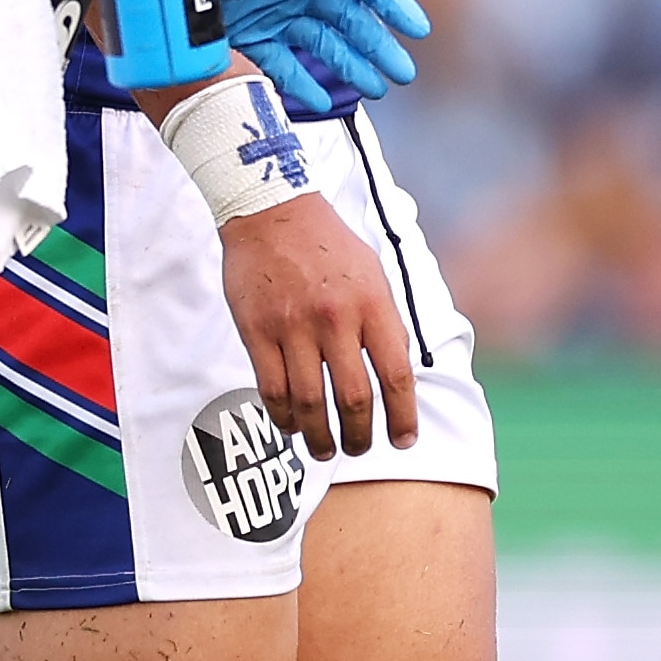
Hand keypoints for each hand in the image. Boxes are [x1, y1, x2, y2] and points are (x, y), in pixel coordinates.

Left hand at [208, 0, 429, 118]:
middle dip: (378, 46)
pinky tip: (319, 100)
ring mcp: (273, 14)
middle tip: (402, 73)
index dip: (391, 3)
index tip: (418, 28)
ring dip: (350, 66)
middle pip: (348, 21)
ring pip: (323, 46)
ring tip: (376, 89)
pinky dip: (299, 83)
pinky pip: (280, 65)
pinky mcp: (247, 36)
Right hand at [215, 194, 416, 460]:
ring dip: (319, 437)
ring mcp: (293, 326)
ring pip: (309, 402)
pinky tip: (291, 426)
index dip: (403, 417)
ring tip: (324, 450)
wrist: (272, 210)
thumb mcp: (374, 274)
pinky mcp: (256, 330)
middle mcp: (335, 318)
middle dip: (360, 436)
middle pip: (354, 398)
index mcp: (373, 304)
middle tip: (360, 450)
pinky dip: (283, 417)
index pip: (396, 375)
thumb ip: (386, 324)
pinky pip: (271, 389)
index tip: (404, 441)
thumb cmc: (328, 245)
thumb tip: (399, 378)